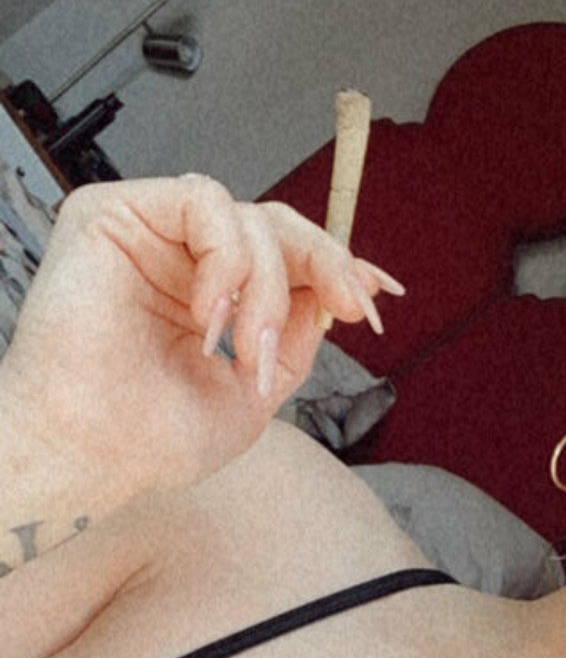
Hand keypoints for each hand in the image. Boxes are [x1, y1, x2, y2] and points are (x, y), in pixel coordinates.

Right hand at [0, 174, 402, 502]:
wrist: (93, 457)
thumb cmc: (149, 441)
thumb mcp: (255, 393)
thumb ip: (293, 337)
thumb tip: (333, 293)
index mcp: (209, 299)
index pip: (284, 259)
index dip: (337, 266)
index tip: (381, 295)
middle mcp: (179, 263)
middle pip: (276, 226)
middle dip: (326, 263)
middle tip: (352, 305)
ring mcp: (149, 236)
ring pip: (249, 218)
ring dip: (267, 286)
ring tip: (244, 348)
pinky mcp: (113, 213)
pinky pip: (204, 201)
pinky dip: (226, 257)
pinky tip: (207, 312)